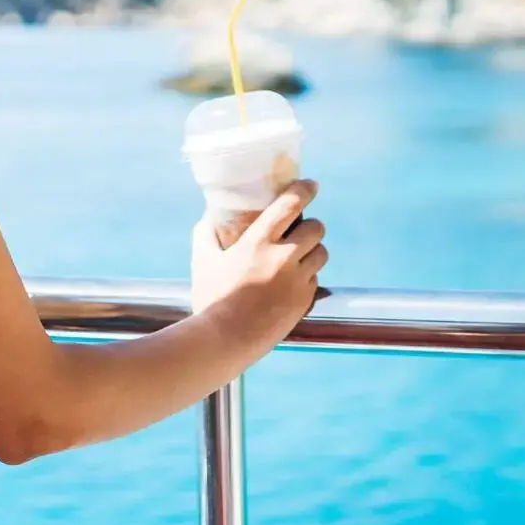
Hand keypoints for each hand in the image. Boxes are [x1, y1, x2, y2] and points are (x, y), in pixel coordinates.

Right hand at [189, 180, 327, 351]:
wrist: (225, 340)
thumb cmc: (211, 298)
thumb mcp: (203, 261)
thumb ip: (205, 235)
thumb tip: (208, 219)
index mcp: (259, 241)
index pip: (291, 204)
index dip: (305, 190)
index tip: (311, 185)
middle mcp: (283, 257)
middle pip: (316, 228)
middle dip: (311, 225)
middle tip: (301, 229)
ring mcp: (297, 281)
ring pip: (321, 253)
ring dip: (313, 250)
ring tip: (300, 255)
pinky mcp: (304, 301)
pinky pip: (316, 280)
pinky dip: (307, 277)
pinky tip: (292, 282)